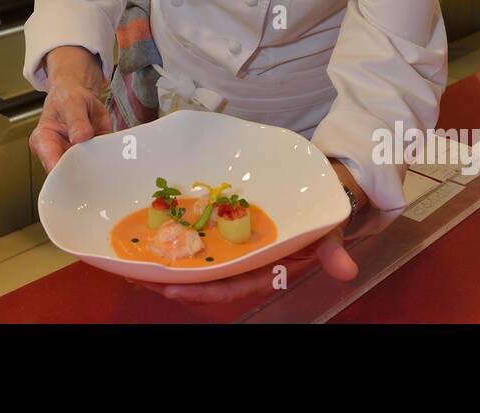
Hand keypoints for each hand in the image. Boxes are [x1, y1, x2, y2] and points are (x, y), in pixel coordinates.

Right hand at [29, 46, 110, 171]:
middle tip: (97, 165)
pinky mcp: (90, 156)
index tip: (82, 168)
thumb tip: (80, 137)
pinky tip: (112, 157)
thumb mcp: (71, 103)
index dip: (67, 171)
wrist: (78, 95)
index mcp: (43, 142)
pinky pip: (99, 163)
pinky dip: (107, 161)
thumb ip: (76, 120)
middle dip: (84, 172)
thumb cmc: (66, 98)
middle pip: (69, 172)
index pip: (51, 164)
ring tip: (106, 159)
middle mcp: (57, 154)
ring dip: (97, 168)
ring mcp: (74, 157)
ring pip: (86, 172)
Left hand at [134, 222, 357, 304]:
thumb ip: (331, 251)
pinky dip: (174, 234)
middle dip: (173, 280)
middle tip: (141, 278)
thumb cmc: (318, 213)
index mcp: (264, 268)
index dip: (203, 291)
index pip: (230, 287)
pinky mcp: (222, 222)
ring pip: (195, 257)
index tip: (175, 290)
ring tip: (133, 262)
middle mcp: (242, 259)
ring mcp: (230, 242)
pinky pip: (196, 232)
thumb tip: (347, 272)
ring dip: (167, 262)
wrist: (316, 188)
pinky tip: (148, 231)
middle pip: (203, 276)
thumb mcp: (327, 231)